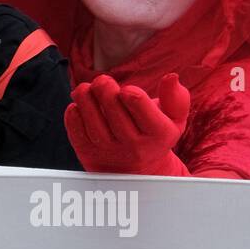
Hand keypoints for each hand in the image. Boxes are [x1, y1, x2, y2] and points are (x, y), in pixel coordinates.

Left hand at [65, 73, 190, 174]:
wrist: (138, 172)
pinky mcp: (89, 155)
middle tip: (103, 80)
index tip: (126, 89)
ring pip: (93, 122)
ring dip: (84, 98)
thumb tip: (171, 77)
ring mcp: (110, 152)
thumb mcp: (173, 119)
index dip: (130, 93)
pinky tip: (77, 104)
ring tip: (85, 88)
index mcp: (159, 134)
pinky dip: (73, 116)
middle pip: (113, 111)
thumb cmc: (154, 135)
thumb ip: (176, 98)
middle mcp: (134, 146)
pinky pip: (76, 133)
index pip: (141, 107)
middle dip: (104, 88)